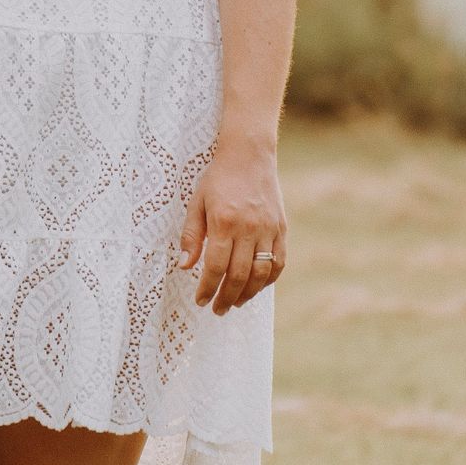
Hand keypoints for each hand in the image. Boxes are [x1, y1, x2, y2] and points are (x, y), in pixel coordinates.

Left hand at [177, 135, 287, 313]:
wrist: (249, 155)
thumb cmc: (218, 178)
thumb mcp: (197, 202)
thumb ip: (191, 236)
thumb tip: (184, 266)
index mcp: (224, 221)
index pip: (215, 266)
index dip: (207, 288)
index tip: (201, 301)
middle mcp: (249, 227)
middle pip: (239, 274)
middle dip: (226, 297)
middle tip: (217, 309)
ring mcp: (268, 228)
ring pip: (261, 273)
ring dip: (248, 293)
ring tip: (235, 303)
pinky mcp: (281, 228)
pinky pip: (278, 261)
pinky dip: (268, 279)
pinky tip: (256, 287)